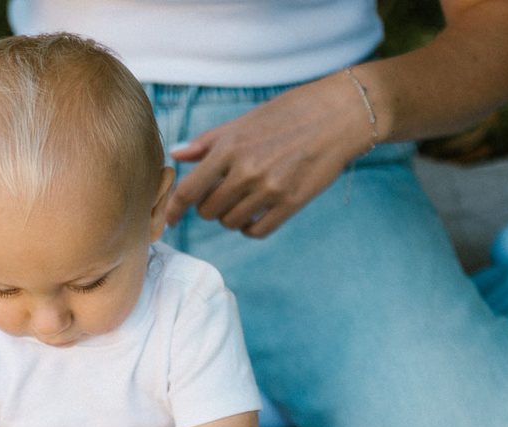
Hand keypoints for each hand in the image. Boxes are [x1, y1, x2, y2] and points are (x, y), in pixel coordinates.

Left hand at [166, 73, 371, 237]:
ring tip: (242, 202)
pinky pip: (257, 232)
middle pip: (208, 211)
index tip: (170, 219)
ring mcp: (269, 189)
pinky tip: (254, 216)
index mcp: (230, 147)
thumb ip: (208, 142)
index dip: (173, 209)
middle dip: (209, 207)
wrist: (337, 115)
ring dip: (230, 217)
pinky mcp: (290, 204)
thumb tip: (177, 155)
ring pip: (231, 223)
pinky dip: (249, 228)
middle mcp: (246, 171)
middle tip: (221, 196)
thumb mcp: (244, 121)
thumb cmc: (288, 114)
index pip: (189, 189)